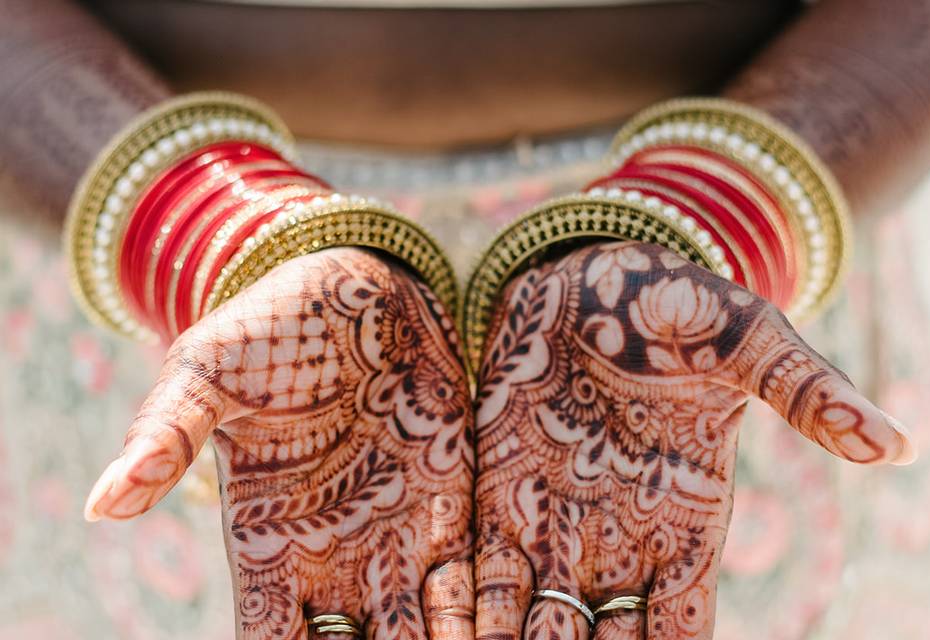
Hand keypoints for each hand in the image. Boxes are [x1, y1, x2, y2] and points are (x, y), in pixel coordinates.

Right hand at [83, 248, 474, 639]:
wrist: (353, 291)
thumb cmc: (269, 330)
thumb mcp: (207, 376)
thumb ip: (165, 439)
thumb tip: (98, 504)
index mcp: (266, 541)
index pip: (269, 639)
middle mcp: (333, 556)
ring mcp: (395, 538)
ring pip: (422, 631)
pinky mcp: (450, 508)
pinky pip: (472, 581)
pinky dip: (490, 616)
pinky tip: (521, 631)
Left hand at [473, 241, 913, 639]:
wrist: (593, 271)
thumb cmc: (680, 305)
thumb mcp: (749, 342)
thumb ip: (808, 394)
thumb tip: (898, 443)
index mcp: (686, 520)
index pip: (679, 628)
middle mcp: (618, 536)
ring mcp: (553, 518)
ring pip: (532, 620)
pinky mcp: (497, 489)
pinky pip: (477, 568)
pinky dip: (464, 609)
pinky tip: (440, 630)